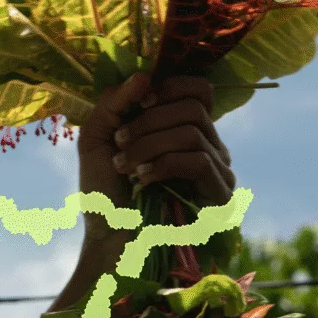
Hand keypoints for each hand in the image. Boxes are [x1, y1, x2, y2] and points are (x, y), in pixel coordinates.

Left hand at [77, 73, 235, 244]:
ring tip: (124, 166)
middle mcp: (209, 146)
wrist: (108, 242)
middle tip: (119, 142)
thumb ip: (114, 104)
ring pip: (193, 131)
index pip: (200, 89)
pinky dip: (164, 164)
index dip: (169, 87)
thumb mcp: (97, 139)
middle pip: (194, 106)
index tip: (137, 105)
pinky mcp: (219, 196)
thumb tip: (144, 75)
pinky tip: (142, 180)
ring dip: (149, 145)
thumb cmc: (104, 194)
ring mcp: (218, 172)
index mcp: (184, 129)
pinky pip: (199, 161)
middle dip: (148, 120)